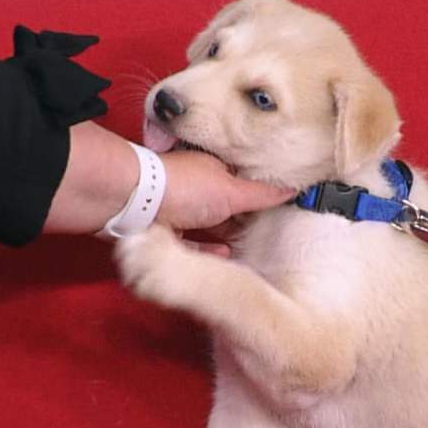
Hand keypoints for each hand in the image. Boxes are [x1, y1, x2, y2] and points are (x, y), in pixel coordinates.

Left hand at [157, 149, 293, 253]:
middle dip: (241, 221)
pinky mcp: (164, 231)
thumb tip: (293, 188)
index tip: (275, 215)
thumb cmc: (184, 188)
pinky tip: (223, 256)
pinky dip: (205, 250)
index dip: (258, 198)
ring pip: (206, 226)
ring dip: (224, 237)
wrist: (134, 201)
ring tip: (246, 252)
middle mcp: (195, 188)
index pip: (241, 184)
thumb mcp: (232, 191)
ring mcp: (178, 209)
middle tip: (264, 239)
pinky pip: (189, 243)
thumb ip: (262, 194)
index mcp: (213, 171)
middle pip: (223, 207)